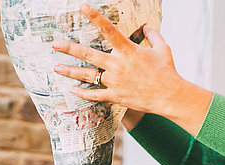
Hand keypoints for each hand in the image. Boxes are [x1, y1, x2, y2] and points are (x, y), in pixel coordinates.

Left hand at [52, 3, 212, 135]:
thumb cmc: (167, 71)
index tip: (82, 7)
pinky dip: (82, 93)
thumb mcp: (162, 48)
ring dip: (70, 71)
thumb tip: (146, 26)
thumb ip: (152, 35)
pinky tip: (72, 89)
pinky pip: (95, 95)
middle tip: (55, 44)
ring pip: (87, 75)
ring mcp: (114, 82)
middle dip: (70, 48)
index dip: (94, 17)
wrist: (170, 96)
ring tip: (55, 67)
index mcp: (128, 50)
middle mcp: (117, 65)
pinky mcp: (115, 96)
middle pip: (88, 54)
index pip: (108, 30)